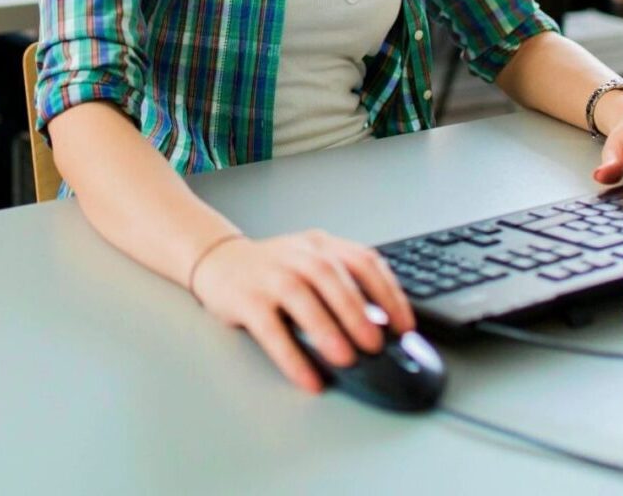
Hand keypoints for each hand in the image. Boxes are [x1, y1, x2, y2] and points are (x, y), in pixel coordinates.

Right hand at [189, 230, 414, 392]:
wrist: (218, 260)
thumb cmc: (273, 269)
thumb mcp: (310, 264)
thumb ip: (343, 285)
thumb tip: (382, 328)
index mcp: (320, 245)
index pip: (363, 261)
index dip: (388, 292)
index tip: (404, 325)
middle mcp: (296, 255)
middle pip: (331, 276)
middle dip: (357, 312)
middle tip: (375, 344)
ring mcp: (269, 274)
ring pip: (300, 296)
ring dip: (326, 328)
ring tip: (345, 358)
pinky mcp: (246, 299)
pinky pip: (270, 329)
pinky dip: (291, 356)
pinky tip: (307, 377)